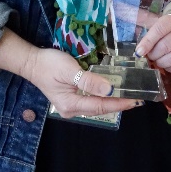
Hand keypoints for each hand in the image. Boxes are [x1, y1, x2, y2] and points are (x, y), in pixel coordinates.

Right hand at [25, 46, 140, 118]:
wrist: (32, 62)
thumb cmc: (50, 64)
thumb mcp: (70, 70)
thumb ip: (89, 81)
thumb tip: (110, 90)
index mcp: (71, 104)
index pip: (101, 106)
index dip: (119, 103)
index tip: (135, 100)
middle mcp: (72, 109)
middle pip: (100, 108)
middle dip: (119, 104)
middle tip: (138, 98)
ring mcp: (71, 105)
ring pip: (97, 106)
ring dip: (113, 101)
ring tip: (130, 96)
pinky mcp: (72, 98)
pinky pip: (92, 101)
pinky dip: (104, 97)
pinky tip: (114, 92)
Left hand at [134, 10, 170, 72]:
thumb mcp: (164, 18)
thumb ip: (146, 18)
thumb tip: (122, 10)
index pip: (160, 29)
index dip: (148, 41)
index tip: (138, 51)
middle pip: (166, 45)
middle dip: (154, 54)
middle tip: (149, 56)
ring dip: (162, 62)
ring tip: (157, 61)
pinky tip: (168, 65)